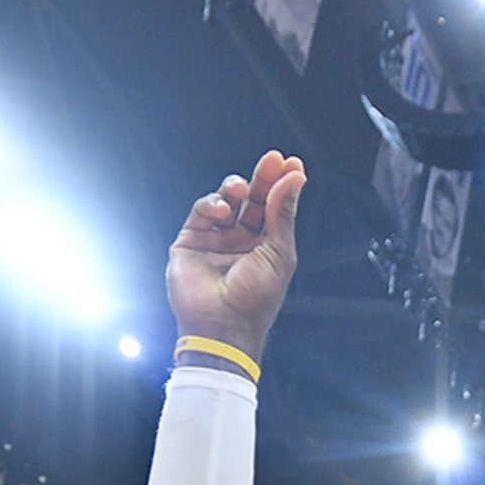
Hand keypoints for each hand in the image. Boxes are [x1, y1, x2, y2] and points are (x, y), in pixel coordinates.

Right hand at [167, 150, 306, 361]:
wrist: (223, 325)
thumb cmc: (256, 297)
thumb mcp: (279, 253)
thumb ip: (282, 214)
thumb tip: (294, 179)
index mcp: (265, 246)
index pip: (274, 207)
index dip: (282, 185)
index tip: (292, 164)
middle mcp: (240, 240)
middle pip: (252, 199)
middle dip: (262, 177)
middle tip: (273, 159)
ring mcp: (215, 239)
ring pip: (225, 200)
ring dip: (235, 188)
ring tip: (242, 188)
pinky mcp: (191, 240)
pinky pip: (202, 212)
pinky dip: (211, 204)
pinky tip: (222, 210)